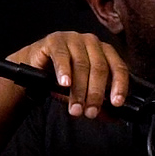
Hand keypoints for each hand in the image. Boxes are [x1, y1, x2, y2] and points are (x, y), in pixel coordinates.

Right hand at [8, 31, 127, 118]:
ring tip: (75, 108)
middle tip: (90, 112)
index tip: (116, 103)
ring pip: (81, 65)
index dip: (119, 86)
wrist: (35, 67)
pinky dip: (64, 71)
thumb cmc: (62, 78)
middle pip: (99, 68)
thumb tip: (112, 117)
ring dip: (79, 90)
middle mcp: (92, 42)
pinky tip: (64, 84)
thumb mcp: (82, 92)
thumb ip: (97, 102)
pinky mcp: (55, 40)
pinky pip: (61, 56)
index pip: (118, 67)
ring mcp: (73, 38)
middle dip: (95, 94)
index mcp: (104, 51)